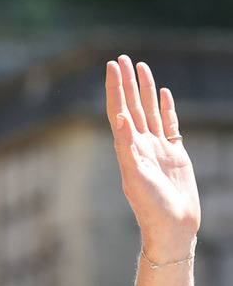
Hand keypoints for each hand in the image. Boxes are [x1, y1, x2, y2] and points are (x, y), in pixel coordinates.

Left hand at [105, 55, 199, 261]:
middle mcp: (139, 144)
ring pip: (150, 110)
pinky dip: (165, 108)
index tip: (111, 66)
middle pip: (131, 105)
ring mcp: (157, 148)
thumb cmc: (151, 207)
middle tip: (121, 58)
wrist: (172, 227)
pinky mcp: (174, 154)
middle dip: (126, 82)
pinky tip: (163, 93)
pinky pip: (169, 124)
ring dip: (144, 89)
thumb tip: (120, 118)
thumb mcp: (136, 177)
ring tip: (141, 67)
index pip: (118, 110)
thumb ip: (128, 148)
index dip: (114, 88)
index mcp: (127, 148)